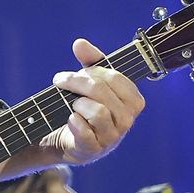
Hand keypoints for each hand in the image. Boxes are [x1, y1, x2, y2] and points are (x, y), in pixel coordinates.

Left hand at [41, 38, 144, 164]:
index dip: (94, 71)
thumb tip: (80, 43)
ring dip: (77, 103)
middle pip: (101, 91)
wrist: (69, 139)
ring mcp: (112, 137)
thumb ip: (90, 61)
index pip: (116, 77)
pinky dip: (74, 122)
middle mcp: (127, 120)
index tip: (78, 71)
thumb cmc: (85, 107)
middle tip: (61, 81)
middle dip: (76, 82)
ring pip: (98, 111)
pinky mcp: (94, 149)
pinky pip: (85, 132)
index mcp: (132, 101)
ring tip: (71, 104)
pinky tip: (70, 119)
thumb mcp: (91, 83)